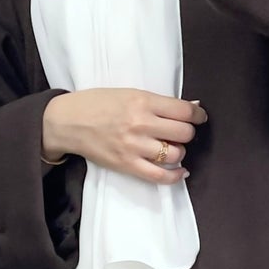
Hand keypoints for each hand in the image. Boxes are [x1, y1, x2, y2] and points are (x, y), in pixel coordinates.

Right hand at [42, 89, 207, 184]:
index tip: (199, 116)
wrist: (68, 121)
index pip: (184, 110)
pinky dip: (175, 176)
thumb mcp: (129, 93)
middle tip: (180, 132)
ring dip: (178, 151)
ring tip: (170, 147)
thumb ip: (158, 101)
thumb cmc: (97, 103)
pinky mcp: (127, 165)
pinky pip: (160, 176)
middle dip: (187, 132)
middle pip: (184, 133)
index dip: (198, 114)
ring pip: (175, 154)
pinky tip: (180, 171)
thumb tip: (192, 106)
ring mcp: (134, 146)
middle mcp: (141, 124)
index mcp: (142, 101)